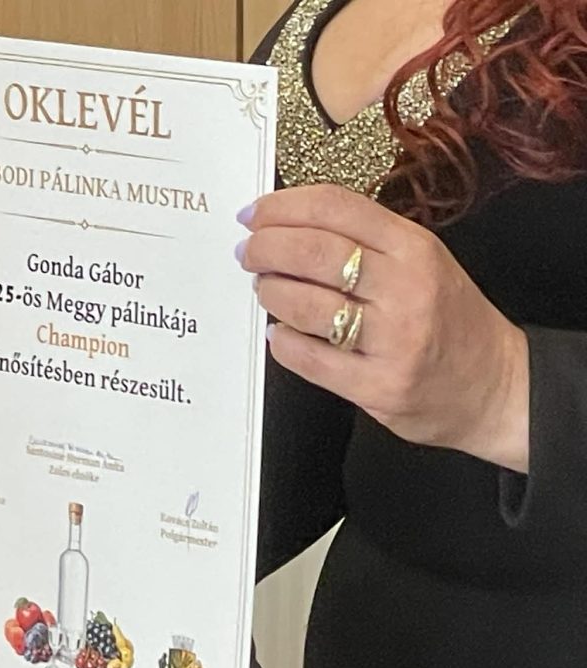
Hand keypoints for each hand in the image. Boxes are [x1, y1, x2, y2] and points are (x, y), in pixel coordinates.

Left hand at [237, 184, 529, 472]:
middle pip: (312, 253)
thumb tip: (288, 225)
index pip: (335, 208)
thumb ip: (365, 242)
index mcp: (414, 247)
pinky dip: (283, 342)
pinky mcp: (379, 385)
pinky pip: (309, 358)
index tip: (253, 213)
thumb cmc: (447, 318)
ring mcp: (394, 339)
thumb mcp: (422, 261)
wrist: (496, 385)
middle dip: (265, 248)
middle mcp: (406, 287)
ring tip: (265, 290)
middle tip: (246, 253)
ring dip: (270, 294)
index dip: (282, 206)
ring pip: (305, 305)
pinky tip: (281, 334)